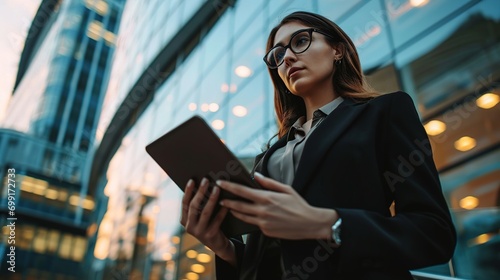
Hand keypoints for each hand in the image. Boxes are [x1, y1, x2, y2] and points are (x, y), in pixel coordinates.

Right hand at [180, 178, 235, 264]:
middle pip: (194, 206)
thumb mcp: (200, 217)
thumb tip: (204, 185)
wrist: (218, 244)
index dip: (188, 191)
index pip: (184, 203)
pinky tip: (227, 202)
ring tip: (217, 188)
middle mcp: (189, 227)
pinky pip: (217, 220)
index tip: (192, 180)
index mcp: (184, 220)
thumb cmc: (209, 224)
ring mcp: (199, 232)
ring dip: (211, 199)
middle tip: (206, 180)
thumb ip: (199, 205)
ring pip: (205, 212)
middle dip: (200, 192)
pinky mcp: (210, 235)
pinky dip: (222, 210)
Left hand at [218, 173, 337, 239]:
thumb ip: (268, 182)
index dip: (229, 187)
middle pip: (238, 206)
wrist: (310, 223)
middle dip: (227, 201)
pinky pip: (254, 224)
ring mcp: (263, 223)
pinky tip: (246, 215)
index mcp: (267, 198)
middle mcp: (262, 211)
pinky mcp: (266, 232)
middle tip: (218, 198)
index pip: (243, 191)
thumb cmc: (299, 204)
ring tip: (227, 207)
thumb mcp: (286, 189)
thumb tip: (256, 175)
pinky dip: (249, 219)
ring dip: (233, 211)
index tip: (220, 182)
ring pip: (243, 217)